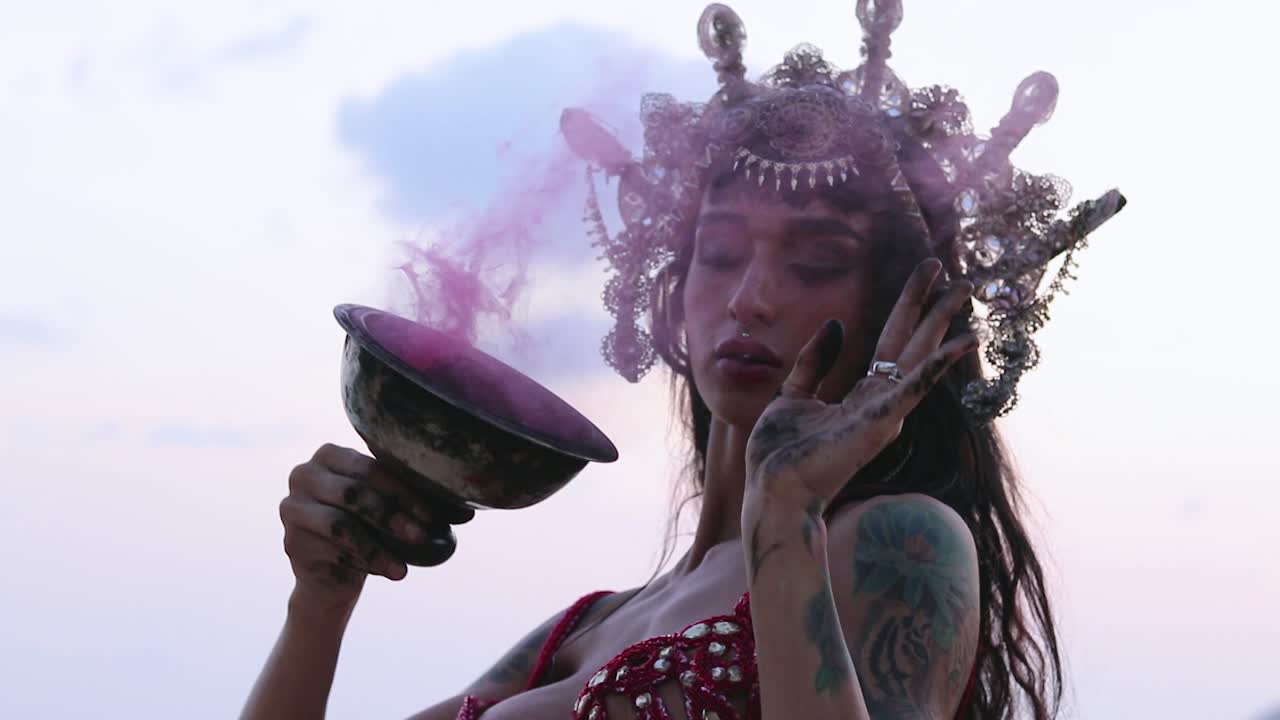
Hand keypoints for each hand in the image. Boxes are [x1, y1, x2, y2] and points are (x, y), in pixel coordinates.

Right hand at [278, 443, 474, 614]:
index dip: (405, 492)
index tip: (433, 516)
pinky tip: (388, 572)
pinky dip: (365, 562)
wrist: (335, 575)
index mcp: (331, 454)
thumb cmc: (372, 530)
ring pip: (342, 525)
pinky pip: (332, 551)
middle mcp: (304, 474)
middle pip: (355, 492)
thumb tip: (469, 512)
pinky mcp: (290, 541)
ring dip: (379, 547)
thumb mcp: (395, 511)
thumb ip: (422, 504)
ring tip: (404, 567)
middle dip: (394, 516)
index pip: (372, 467)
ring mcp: (291, 507)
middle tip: (422, 536)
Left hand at [744, 259, 976, 511]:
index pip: (891, 343)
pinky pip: (915, 387)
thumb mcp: (792, 394)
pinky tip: (962, 340)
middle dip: (935, 308)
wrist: (773, 491)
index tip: (925, 276)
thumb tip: (837, 324)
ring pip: (920, 357)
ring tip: (965, 289)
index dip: (908, 308)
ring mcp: (885, 413)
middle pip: (913, 344)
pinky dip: (939, 363)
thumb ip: (815, 362)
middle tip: (959, 276)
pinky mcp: (881, 423)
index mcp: (861, 397)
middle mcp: (881, 402)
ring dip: (943, 322)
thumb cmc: (780, 454)